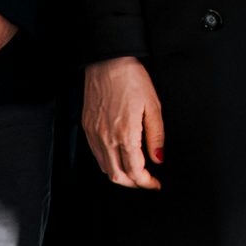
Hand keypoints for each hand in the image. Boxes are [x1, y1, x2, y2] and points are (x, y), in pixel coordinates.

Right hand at [83, 55, 165, 187]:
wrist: (107, 62)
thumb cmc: (131, 79)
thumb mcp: (153, 106)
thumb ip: (156, 136)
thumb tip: (158, 158)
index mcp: (125, 133)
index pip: (136, 171)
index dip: (147, 182)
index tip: (155, 183)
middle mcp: (107, 137)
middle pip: (118, 176)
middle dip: (134, 184)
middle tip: (147, 181)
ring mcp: (94, 133)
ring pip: (106, 168)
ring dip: (121, 176)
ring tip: (135, 172)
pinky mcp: (87, 127)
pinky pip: (96, 155)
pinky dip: (108, 163)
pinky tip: (119, 158)